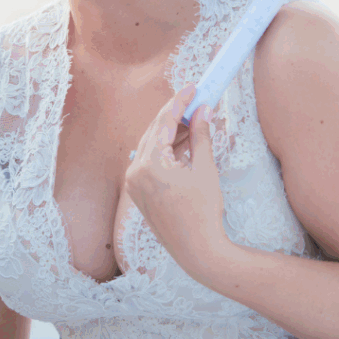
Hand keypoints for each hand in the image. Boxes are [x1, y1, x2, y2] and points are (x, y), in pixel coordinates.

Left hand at [123, 83, 232, 282]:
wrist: (197, 250)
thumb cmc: (203, 212)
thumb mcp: (205, 170)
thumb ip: (201, 136)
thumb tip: (203, 110)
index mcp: (149, 164)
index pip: (163, 122)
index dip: (179, 101)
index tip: (193, 87)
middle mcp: (135, 171)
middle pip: (154, 131)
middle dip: (174, 114)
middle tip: (195, 100)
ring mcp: (134, 183)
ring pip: (151, 145)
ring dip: (170, 132)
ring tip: (194, 119)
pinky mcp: (138, 192)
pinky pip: (150, 161)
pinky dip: (165, 150)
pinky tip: (183, 141)